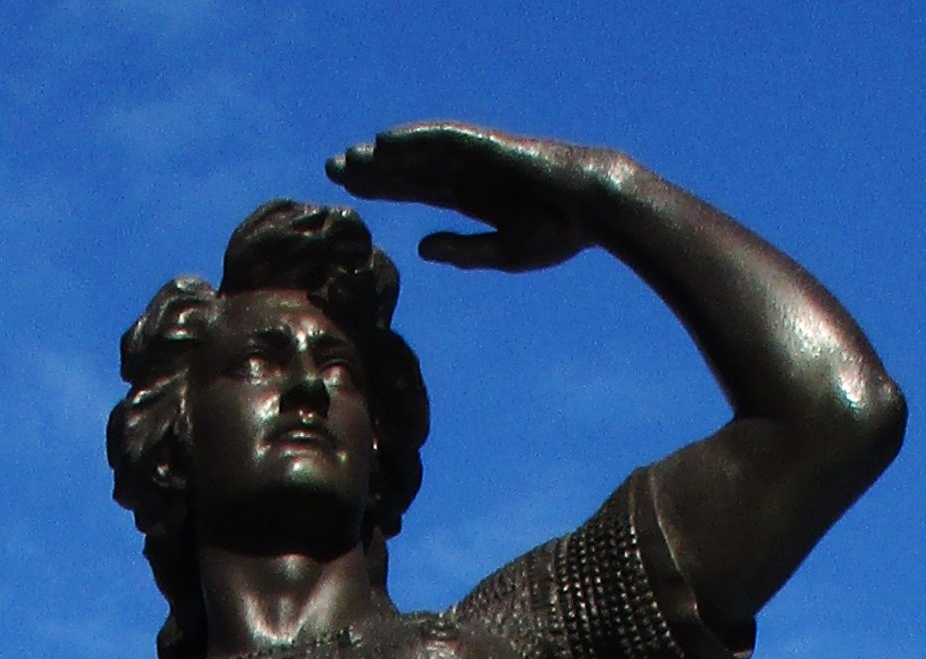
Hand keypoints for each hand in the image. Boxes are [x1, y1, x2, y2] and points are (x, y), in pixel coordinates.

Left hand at [326, 122, 623, 273]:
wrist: (593, 207)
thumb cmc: (558, 232)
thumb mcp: (503, 252)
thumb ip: (462, 251)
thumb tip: (420, 249)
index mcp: (471, 196)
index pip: (417, 188)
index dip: (384, 187)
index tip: (352, 192)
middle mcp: (467, 172)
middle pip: (409, 167)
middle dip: (372, 168)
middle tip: (332, 169)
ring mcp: (477, 157)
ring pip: (420, 151)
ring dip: (384, 153)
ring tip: (348, 158)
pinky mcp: (488, 146)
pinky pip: (444, 139)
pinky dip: (415, 138)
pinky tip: (385, 142)